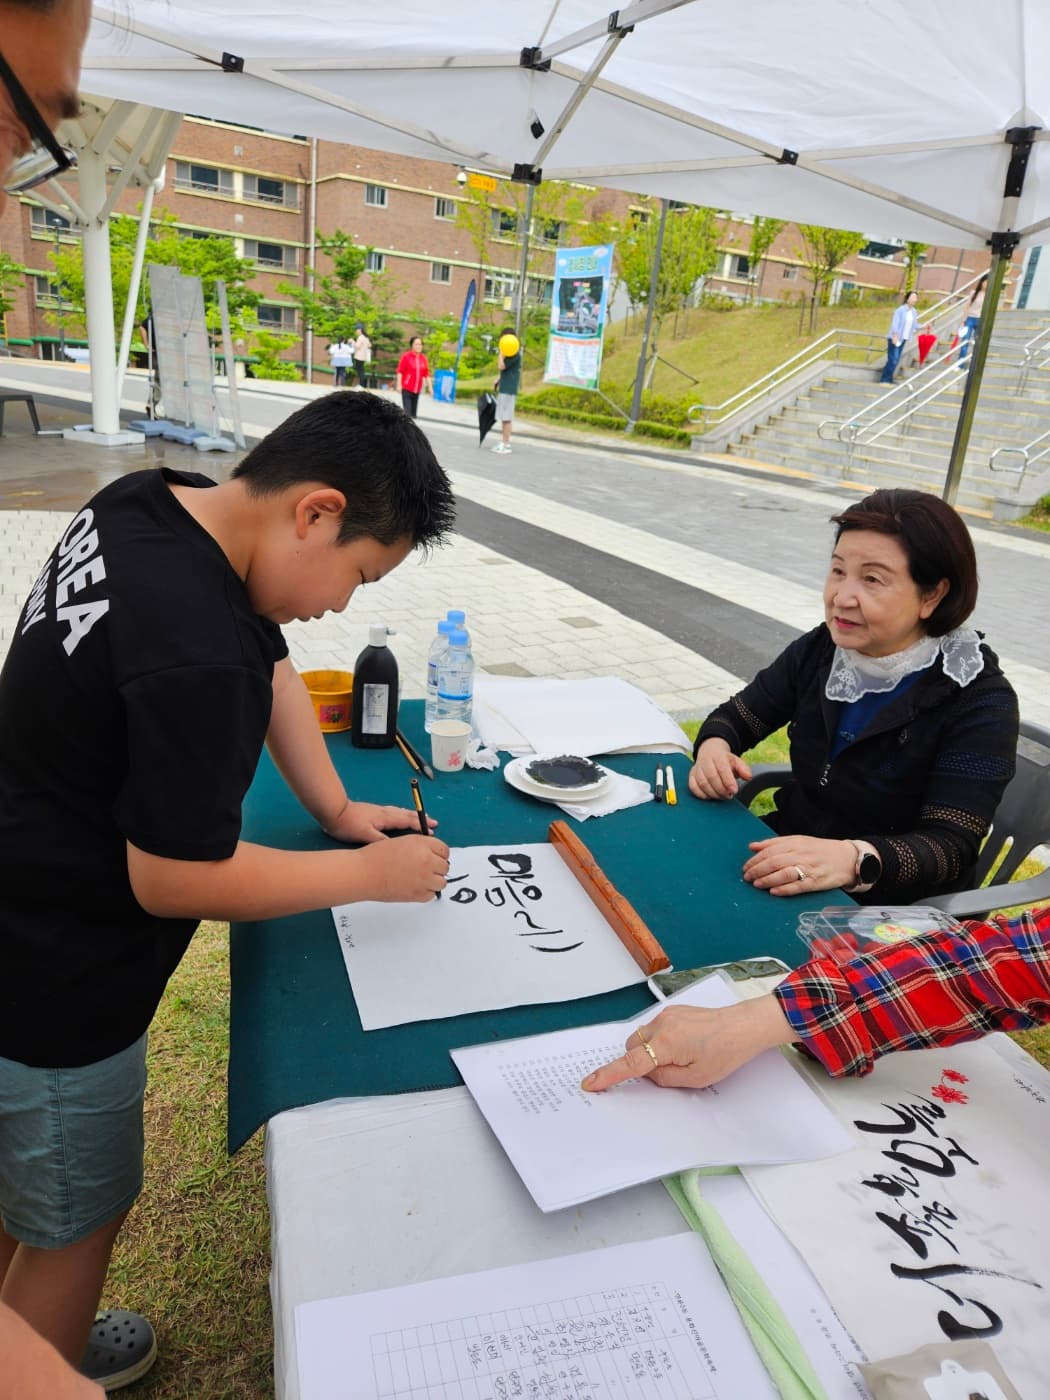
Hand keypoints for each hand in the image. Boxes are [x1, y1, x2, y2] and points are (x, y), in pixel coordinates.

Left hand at [325, 800, 436, 844]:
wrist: (333, 811)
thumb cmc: (348, 824)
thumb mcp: (365, 835)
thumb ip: (381, 841)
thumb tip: (397, 847)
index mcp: (386, 817)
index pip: (407, 821)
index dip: (420, 826)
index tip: (432, 830)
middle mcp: (385, 812)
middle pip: (407, 814)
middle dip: (421, 819)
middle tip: (434, 823)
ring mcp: (380, 810)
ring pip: (401, 812)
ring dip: (413, 816)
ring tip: (422, 819)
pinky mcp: (374, 811)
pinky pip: (395, 813)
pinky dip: (403, 815)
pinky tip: (400, 818)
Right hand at [353, 834, 449, 901]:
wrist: (363, 873)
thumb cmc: (377, 856)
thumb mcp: (403, 842)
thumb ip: (421, 847)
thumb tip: (434, 855)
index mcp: (423, 844)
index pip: (445, 850)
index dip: (439, 854)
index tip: (434, 857)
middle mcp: (426, 861)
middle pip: (445, 867)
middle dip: (437, 867)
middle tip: (426, 869)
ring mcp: (424, 879)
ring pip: (442, 882)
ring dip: (434, 881)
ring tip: (421, 879)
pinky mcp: (418, 895)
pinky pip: (431, 895)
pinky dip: (426, 892)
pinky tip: (414, 887)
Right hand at [581, 996, 796, 1091]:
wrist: (744, 1027)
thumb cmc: (725, 1053)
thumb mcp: (695, 1078)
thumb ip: (664, 1078)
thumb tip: (647, 1073)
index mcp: (666, 1044)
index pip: (630, 1063)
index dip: (608, 1075)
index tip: (589, 1082)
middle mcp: (662, 1025)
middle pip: (632, 1046)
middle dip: (638, 1061)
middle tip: (663, 1073)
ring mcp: (667, 1015)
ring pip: (642, 1036)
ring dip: (649, 1050)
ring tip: (680, 1058)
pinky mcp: (674, 1010)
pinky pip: (655, 1028)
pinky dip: (659, 1040)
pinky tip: (683, 1046)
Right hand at [688, 738, 751, 799]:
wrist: (710, 752)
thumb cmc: (724, 760)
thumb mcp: (736, 761)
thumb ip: (744, 769)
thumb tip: (748, 777)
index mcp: (718, 756)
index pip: (722, 768)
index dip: (728, 781)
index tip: (734, 791)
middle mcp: (705, 761)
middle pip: (711, 777)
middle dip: (721, 789)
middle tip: (729, 795)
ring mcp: (697, 768)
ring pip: (702, 783)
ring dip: (713, 793)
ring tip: (722, 796)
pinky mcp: (691, 775)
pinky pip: (693, 787)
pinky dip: (702, 794)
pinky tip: (710, 796)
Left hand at [742, 835, 854, 895]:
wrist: (848, 859)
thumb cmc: (819, 850)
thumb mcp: (798, 841)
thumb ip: (774, 843)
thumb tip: (752, 847)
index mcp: (796, 843)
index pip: (770, 850)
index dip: (755, 859)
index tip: (745, 867)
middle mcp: (802, 854)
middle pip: (775, 861)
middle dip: (758, 870)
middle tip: (747, 877)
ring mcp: (810, 868)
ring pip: (785, 873)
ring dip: (768, 879)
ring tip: (756, 884)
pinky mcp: (817, 882)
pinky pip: (799, 886)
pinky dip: (785, 889)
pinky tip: (774, 892)